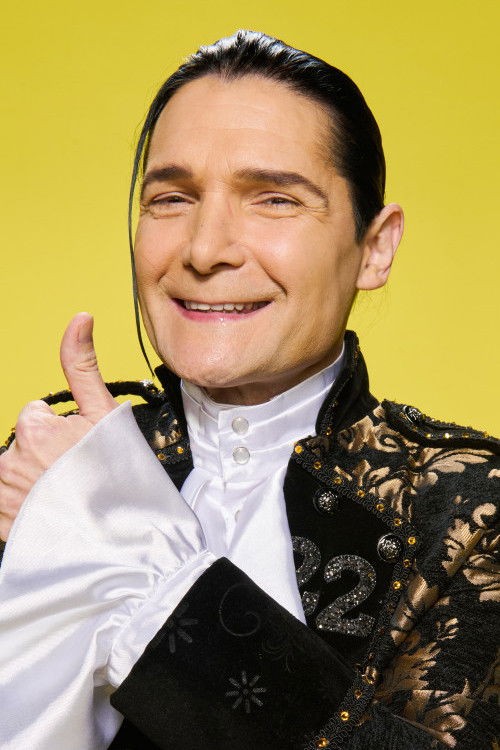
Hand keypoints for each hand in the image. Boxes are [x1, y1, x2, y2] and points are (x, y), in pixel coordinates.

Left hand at [0, 313, 116, 540]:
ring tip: (68, 502)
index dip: (63, 433)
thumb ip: (82, 365)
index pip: (36, 417)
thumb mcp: (106, 415)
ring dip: (35, 485)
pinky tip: (53, 517)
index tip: (82, 453)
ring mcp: (3, 493)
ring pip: (15, 476)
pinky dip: (24, 510)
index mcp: (34, 426)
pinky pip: (7, 506)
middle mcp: (10, 458)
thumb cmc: (119, 481)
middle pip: (25, 447)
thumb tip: (80, 317)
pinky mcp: (1, 524)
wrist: (122, 546)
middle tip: (79, 480)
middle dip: (47, 458)